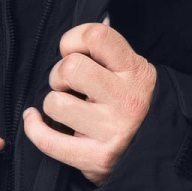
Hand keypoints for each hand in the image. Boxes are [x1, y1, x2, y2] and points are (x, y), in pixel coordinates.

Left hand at [21, 21, 156, 182]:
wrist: (157, 155)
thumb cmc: (135, 107)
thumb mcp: (133, 73)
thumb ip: (109, 54)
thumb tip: (85, 32)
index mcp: (135, 71)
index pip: (95, 36)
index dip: (73, 39)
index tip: (71, 51)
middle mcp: (126, 99)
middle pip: (71, 68)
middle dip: (59, 74)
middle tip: (68, 85)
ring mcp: (112, 130)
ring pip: (56, 103)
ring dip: (53, 104)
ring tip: (67, 108)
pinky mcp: (96, 158)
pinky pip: (48, 140)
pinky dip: (34, 128)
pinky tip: (35, 120)